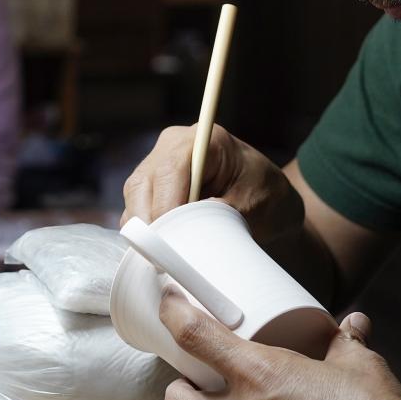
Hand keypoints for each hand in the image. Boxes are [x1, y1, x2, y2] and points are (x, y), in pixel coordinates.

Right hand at [122, 124, 303, 244]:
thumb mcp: (252, 206)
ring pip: (135, 200)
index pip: (169, 171)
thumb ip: (220, 215)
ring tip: (169, 257)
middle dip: (151, 224)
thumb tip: (187, 229)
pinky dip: (147, 233)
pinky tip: (166, 248)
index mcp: (204, 140)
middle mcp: (173, 145)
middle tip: (165, 259)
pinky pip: (136, 211)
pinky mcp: (151, 186)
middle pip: (142, 185)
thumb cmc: (264, 195)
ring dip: (147, 231)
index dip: (166, 208)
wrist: (266, 197)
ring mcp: (158, 164)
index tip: (170, 243)